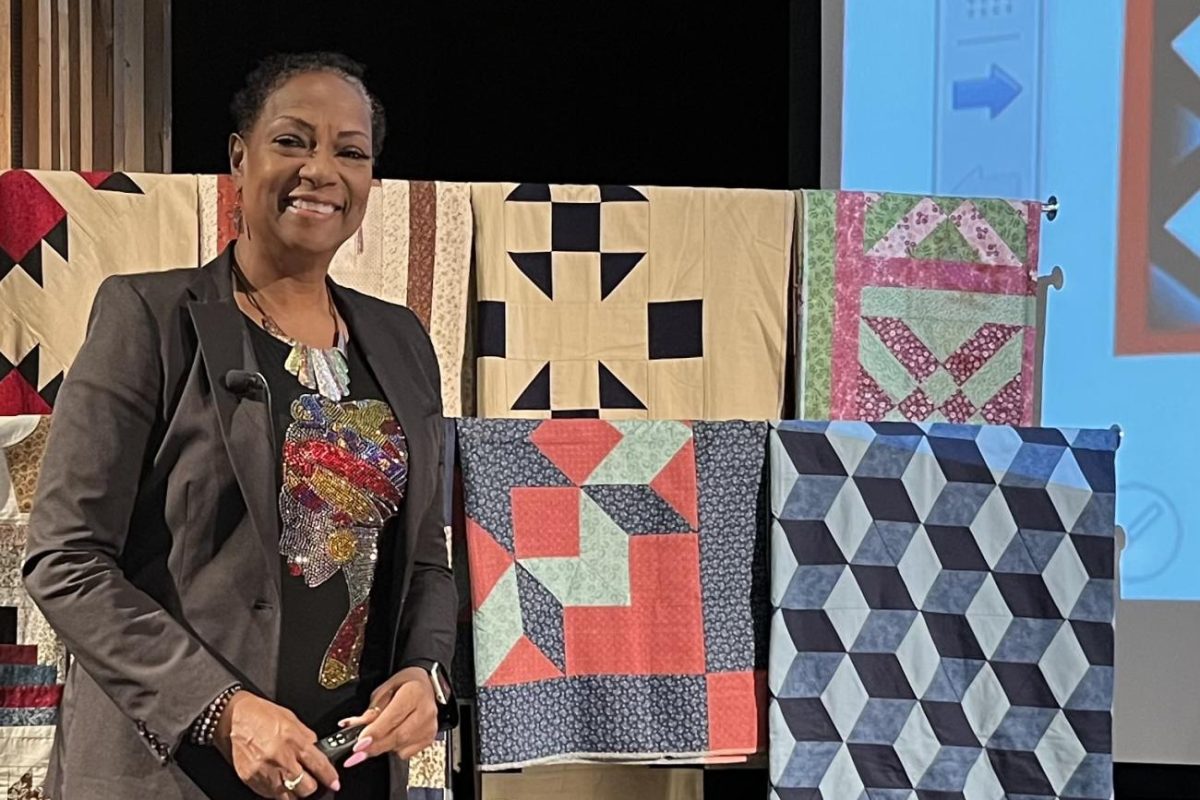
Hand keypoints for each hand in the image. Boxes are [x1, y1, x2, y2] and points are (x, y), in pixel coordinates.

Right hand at [213, 690, 340, 798]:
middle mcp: (281, 759)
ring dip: (294, 791)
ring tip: (294, 783)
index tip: (334, 783)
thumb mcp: (291, 719)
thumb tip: (317, 749)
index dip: (329, 777)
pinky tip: (277, 781)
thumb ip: (306, 737)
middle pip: (306, 787)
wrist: (232, 718)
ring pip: (289, 796)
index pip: (318, 765)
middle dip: (311, 786)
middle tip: (310, 780)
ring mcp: (265, 772)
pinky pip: (270, 794)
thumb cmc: (260, 715)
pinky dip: (277, 791)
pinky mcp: (252, 780)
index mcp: (294, 741)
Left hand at [338, 667, 437, 765]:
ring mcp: (429, 726)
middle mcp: (425, 711)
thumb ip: (371, 709)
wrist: (427, 687)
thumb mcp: (384, 689)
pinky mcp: (429, 738)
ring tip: (377, 736)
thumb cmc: (405, 685)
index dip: (375, 732)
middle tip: (358, 751)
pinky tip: (393, 735)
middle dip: (375, 746)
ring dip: (383, 746)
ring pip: (400, 747)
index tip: (360, 743)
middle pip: (398, 736)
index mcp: (414, 693)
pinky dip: (394, 748)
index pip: (393, 717)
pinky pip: (406, 753)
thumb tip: (354, 727)